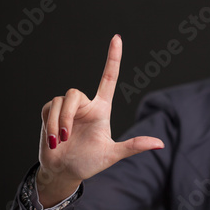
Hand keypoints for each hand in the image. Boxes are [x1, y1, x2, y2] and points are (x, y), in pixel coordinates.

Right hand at [36, 34, 163, 205]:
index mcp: (101, 108)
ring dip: (59, 123)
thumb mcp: (112, 154)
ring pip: (61, 101)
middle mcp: (85, 105)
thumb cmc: (89, 162)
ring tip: (60, 141)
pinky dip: (50, 124)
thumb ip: (134, 146)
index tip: (117, 38)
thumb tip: (160, 144)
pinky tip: (53, 139)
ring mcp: (67, 108)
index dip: (113, 57)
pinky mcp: (50, 112)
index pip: (109, 78)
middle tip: (67, 137)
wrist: (64, 172)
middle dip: (68, 116)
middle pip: (74, 93)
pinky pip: (49, 108)